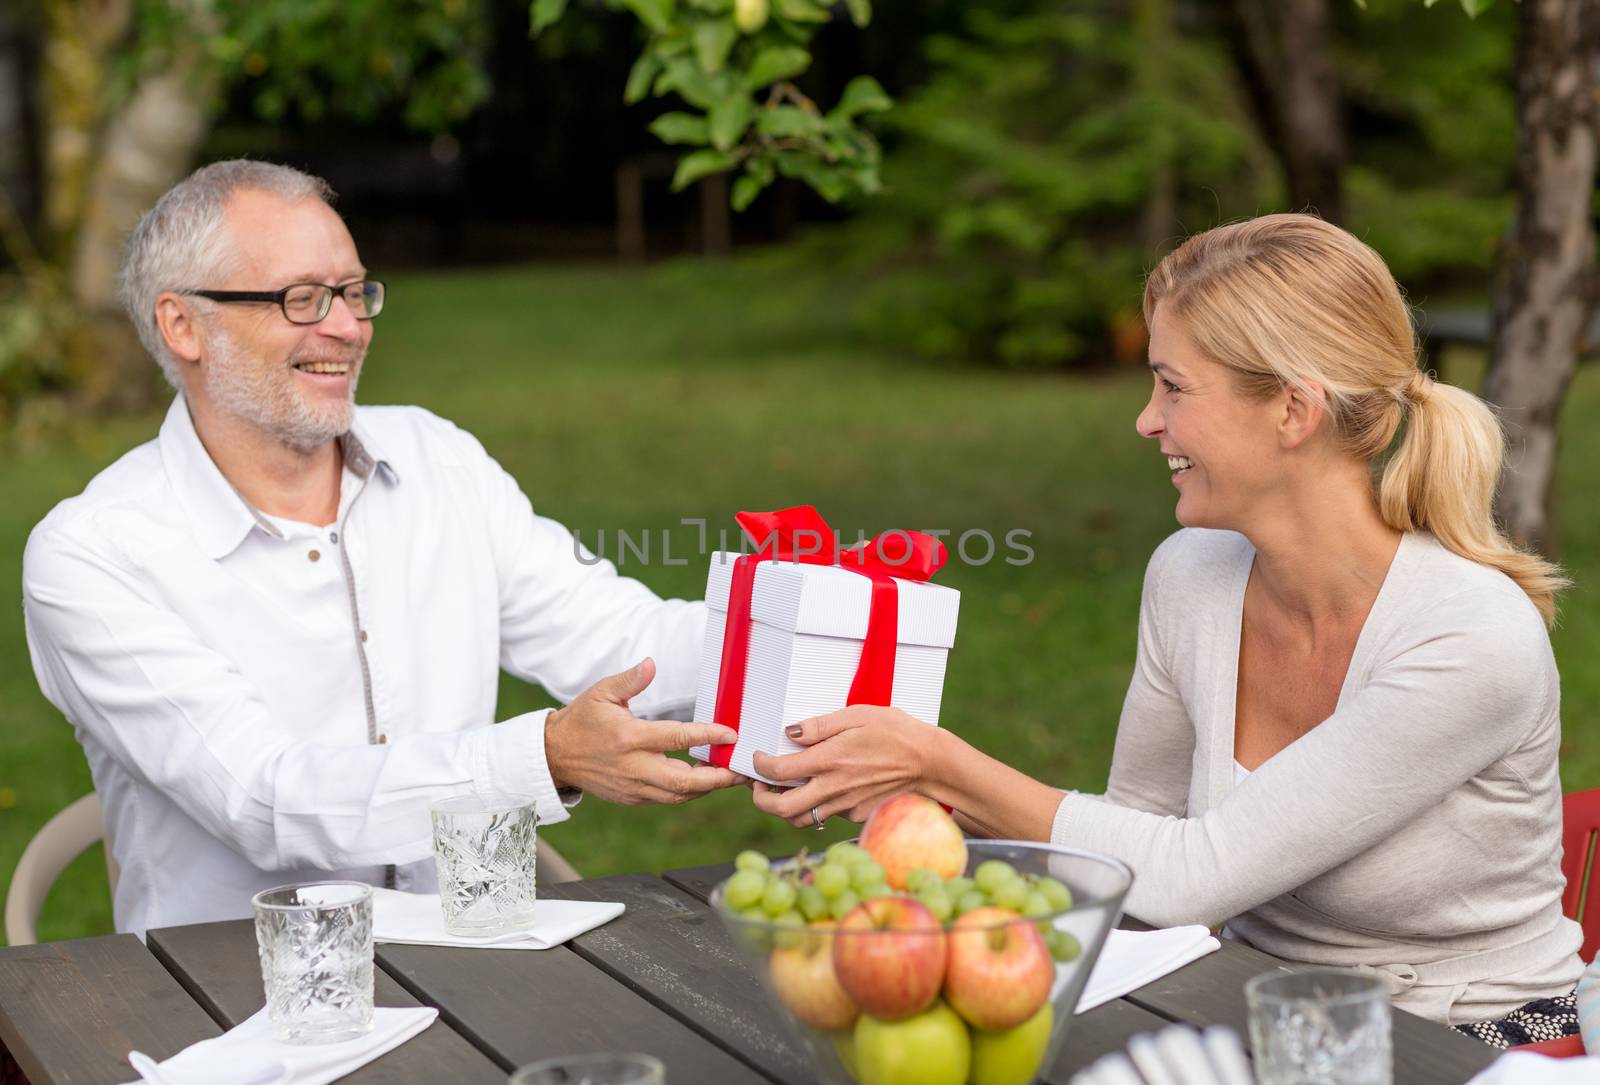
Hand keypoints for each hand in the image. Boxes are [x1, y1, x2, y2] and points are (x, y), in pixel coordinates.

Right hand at [544, 657, 742, 804]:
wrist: (555, 756)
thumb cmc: (582, 720)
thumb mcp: (602, 693)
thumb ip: (630, 680)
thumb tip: (651, 664)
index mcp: (629, 738)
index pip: (676, 738)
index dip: (707, 736)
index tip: (731, 733)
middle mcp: (633, 767)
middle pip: (684, 781)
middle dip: (717, 778)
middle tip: (740, 769)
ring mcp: (632, 787)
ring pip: (678, 796)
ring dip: (706, 788)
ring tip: (728, 775)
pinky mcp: (631, 799)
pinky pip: (666, 799)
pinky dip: (687, 793)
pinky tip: (703, 781)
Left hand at [750, 705, 935, 825]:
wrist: (929, 763)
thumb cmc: (895, 732)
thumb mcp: (857, 715)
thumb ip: (819, 726)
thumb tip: (790, 733)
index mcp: (828, 761)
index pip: (778, 772)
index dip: (760, 767)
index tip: (759, 757)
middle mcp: (833, 789)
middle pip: (782, 810)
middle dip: (761, 800)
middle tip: (760, 786)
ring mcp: (845, 807)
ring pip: (803, 818)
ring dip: (787, 807)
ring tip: (787, 789)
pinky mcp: (857, 816)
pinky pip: (828, 816)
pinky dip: (818, 805)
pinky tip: (825, 787)